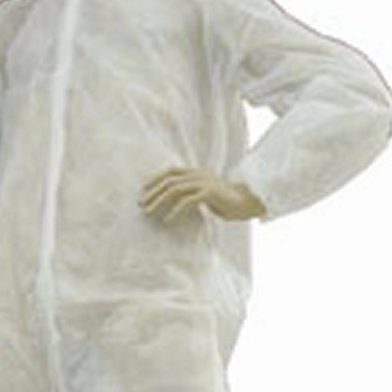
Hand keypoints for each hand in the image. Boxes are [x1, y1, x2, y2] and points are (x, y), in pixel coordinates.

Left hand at [139, 167, 265, 221]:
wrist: (250, 201)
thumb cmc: (227, 202)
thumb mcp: (206, 194)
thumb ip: (191, 193)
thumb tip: (172, 202)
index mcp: (197, 172)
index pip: (170, 171)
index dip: (154, 179)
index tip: (142, 191)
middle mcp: (198, 174)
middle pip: (169, 180)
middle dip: (152, 193)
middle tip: (141, 205)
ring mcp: (204, 182)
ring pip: (175, 189)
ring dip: (159, 202)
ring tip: (149, 213)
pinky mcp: (210, 193)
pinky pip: (188, 201)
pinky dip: (176, 211)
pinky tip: (168, 220)